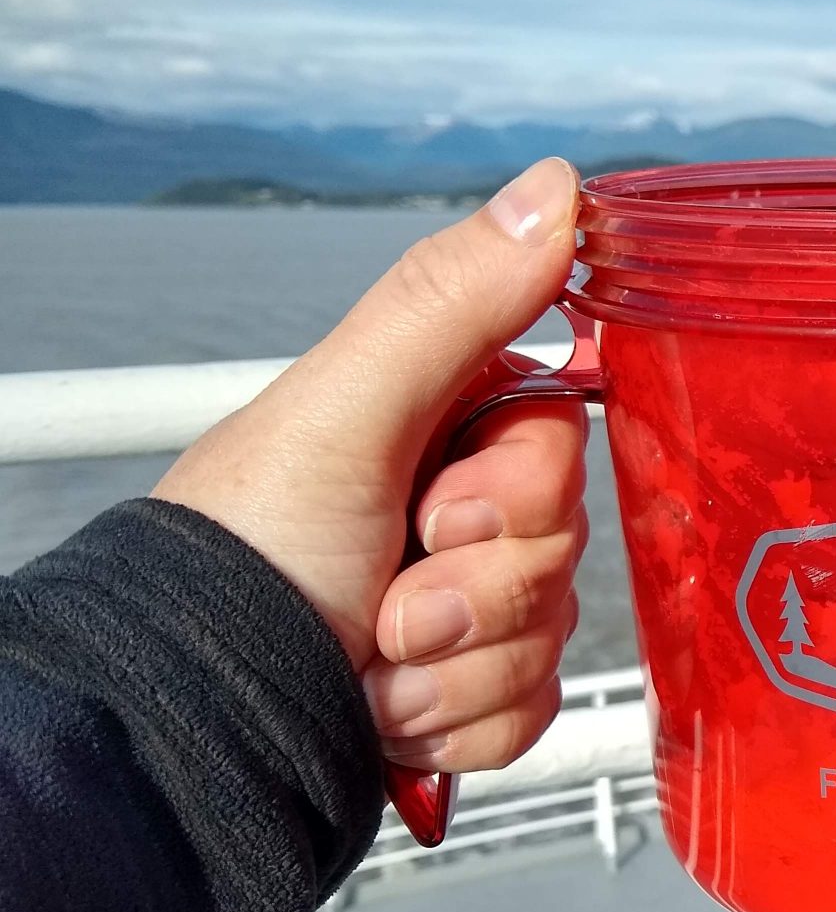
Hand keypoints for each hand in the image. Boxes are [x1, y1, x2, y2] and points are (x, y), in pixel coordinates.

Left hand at [154, 158, 588, 773]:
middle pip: (564, 548)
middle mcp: (456, 514)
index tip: (439, 513)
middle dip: (474, 594)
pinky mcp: (471, 694)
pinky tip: (386, 704)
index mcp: (435, 427)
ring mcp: (467, 611)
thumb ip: (452, 301)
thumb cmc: (244, 560)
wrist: (195, 724)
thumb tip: (556, 187)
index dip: (518, 492)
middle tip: (387, 597)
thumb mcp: (345, 412)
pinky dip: (460, 720)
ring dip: (456, 666)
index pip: (564, 443)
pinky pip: (533, 709)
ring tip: (368, 659)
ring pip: (552, 636)